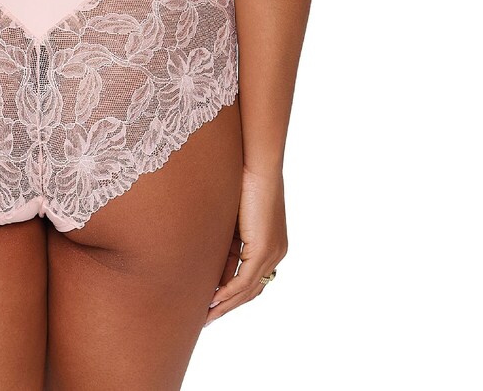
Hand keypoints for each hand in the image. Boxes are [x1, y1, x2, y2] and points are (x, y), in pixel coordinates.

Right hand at [205, 166, 287, 324]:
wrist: (256, 165)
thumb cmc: (243, 182)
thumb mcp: (232, 221)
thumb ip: (226, 244)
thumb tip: (212, 266)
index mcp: (272, 244)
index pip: (252, 278)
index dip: (233, 293)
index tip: (213, 303)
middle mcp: (276, 253)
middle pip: (252, 290)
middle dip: (228, 306)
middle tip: (208, 318)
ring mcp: (272, 253)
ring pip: (248, 290)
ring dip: (226, 305)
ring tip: (206, 317)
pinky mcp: (262, 250)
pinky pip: (244, 280)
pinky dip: (228, 293)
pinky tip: (212, 302)